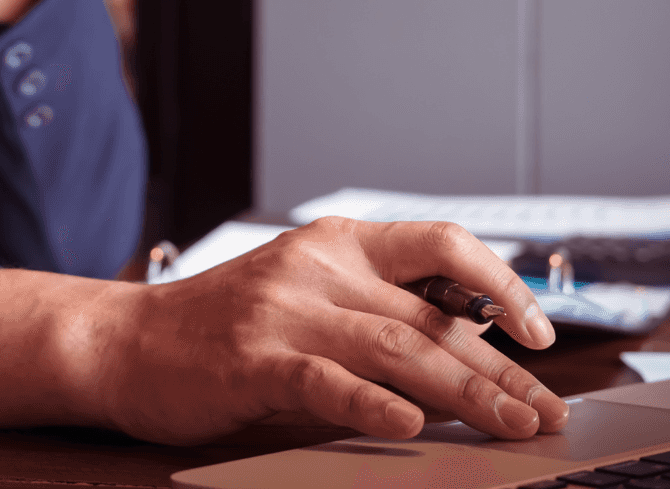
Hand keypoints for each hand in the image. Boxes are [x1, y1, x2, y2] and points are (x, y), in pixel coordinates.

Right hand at [0, 218, 569, 445]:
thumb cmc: (220, 327)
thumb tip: (460, 358)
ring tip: (512, 425)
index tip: (537, 332)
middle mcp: (318, 268)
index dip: (500, 285)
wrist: (123, 341)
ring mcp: (285, 310)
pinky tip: (411, 425)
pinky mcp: (254, 358)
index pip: (441, 246)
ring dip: (466, 392)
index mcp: (338, 245)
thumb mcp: (302, 297)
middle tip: (546, 409)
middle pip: (432, 315)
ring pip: (398, 348)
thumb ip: (370, 313)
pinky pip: (327, 380)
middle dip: (500, 367)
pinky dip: (373, 403)